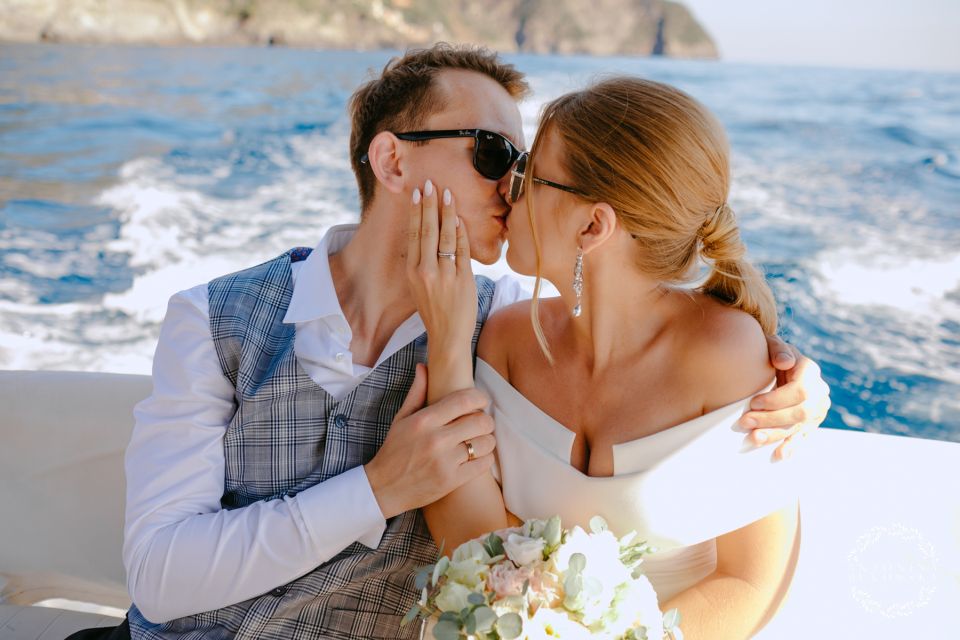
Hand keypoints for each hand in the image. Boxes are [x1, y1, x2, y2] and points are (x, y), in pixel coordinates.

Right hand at [364, 364, 496, 518]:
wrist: (383, 488)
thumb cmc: (394, 450)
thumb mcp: (401, 419)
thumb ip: (417, 392)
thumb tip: (424, 366)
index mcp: (424, 420)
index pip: (465, 400)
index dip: (480, 397)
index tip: (481, 401)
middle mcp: (436, 439)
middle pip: (481, 421)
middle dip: (486, 420)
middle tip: (481, 423)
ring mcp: (445, 461)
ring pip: (486, 443)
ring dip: (487, 440)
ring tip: (479, 440)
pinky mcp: (452, 481)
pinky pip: (483, 464)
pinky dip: (485, 459)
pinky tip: (477, 457)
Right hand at [406, 179, 476, 354]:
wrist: (447, 335)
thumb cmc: (435, 310)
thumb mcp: (419, 286)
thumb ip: (423, 262)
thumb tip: (429, 235)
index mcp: (412, 272)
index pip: (414, 235)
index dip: (417, 212)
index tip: (418, 194)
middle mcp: (426, 271)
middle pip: (428, 230)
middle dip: (430, 204)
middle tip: (432, 184)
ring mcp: (444, 275)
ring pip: (446, 236)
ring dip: (447, 212)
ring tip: (448, 194)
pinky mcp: (462, 279)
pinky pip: (462, 250)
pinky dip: (461, 232)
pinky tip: (460, 218)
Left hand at [738, 335, 830, 459]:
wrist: (777, 365)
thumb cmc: (770, 354)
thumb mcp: (772, 344)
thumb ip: (776, 349)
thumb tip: (784, 362)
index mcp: (810, 371)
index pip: (800, 390)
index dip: (777, 400)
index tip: (753, 403)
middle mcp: (819, 392)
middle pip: (800, 412)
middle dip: (772, 419)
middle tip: (745, 422)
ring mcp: (817, 410)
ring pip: (799, 427)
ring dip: (776, 435)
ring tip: (754, 439)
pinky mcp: (811, 424)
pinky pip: (802, 437)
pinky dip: (790, 447)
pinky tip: (778, 455)